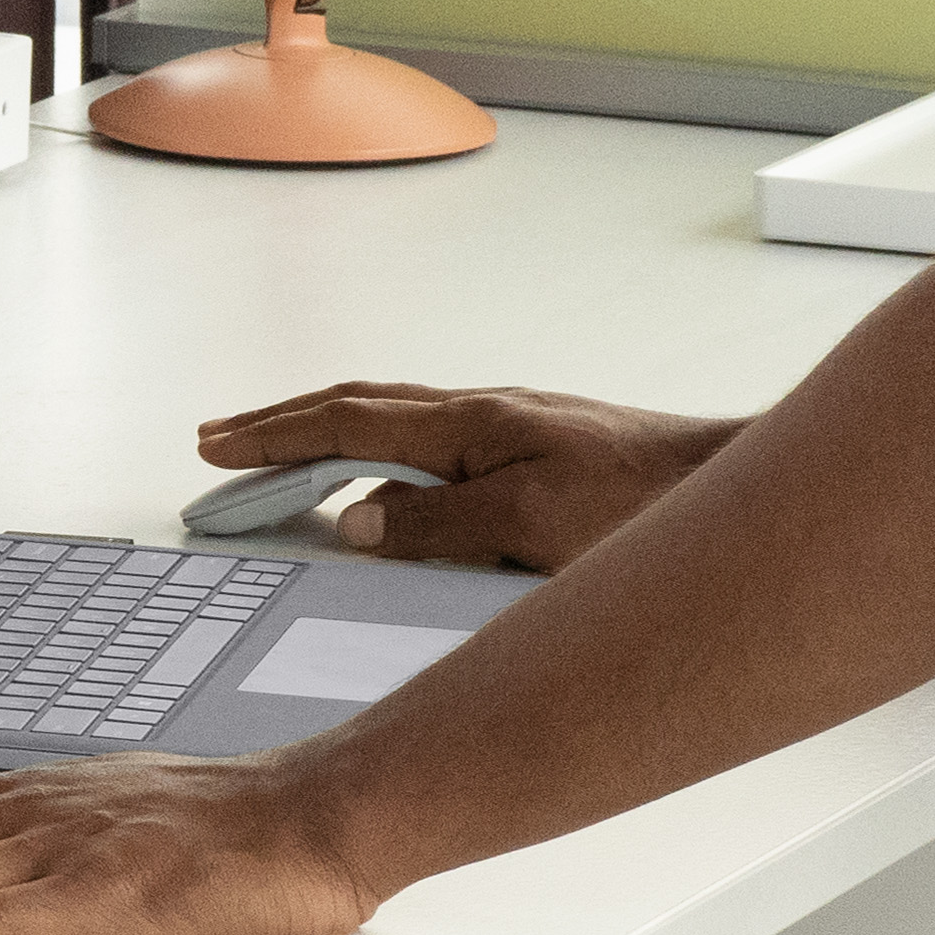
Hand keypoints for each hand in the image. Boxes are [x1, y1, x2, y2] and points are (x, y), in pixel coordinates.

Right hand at [188, 379, 731, 574]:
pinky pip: (428, 452)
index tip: (213, 446)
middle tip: (220, 443)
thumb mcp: (528, 521)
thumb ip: (436, 524)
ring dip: (326, 440)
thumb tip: (355, 522)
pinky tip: (381, 492)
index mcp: (468, 423)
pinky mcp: (531, 455)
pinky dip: (378, 461)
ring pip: (392, 428)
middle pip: (356, 410)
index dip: (271, 436)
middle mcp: (481, 416)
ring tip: (281, 464)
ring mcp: (506, 431)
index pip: (343, 422)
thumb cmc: (640, 501)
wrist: (721, 484)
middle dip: (280, 426)